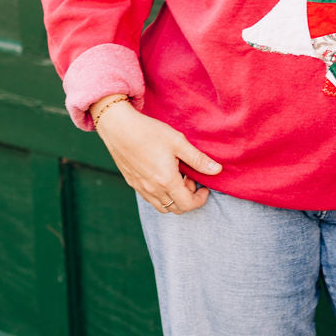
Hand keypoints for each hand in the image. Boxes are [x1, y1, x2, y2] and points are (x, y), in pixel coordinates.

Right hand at [92, 99, 221, 213]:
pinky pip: (150, 199)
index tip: (204, 187)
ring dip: (174, 198)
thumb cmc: (149, 132)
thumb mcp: (178, 142)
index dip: (200, 199)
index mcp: (166, 181)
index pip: (188, 204)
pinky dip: (161, 195)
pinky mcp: (132, 183)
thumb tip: (216, 170)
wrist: (119, 127)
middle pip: (176, 208)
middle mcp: (153, 190)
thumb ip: (198, 159)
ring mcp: (141, 188)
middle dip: (188, 198)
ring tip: (176, 178)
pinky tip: (162, 176)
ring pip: (162, 206)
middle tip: (190, 178)